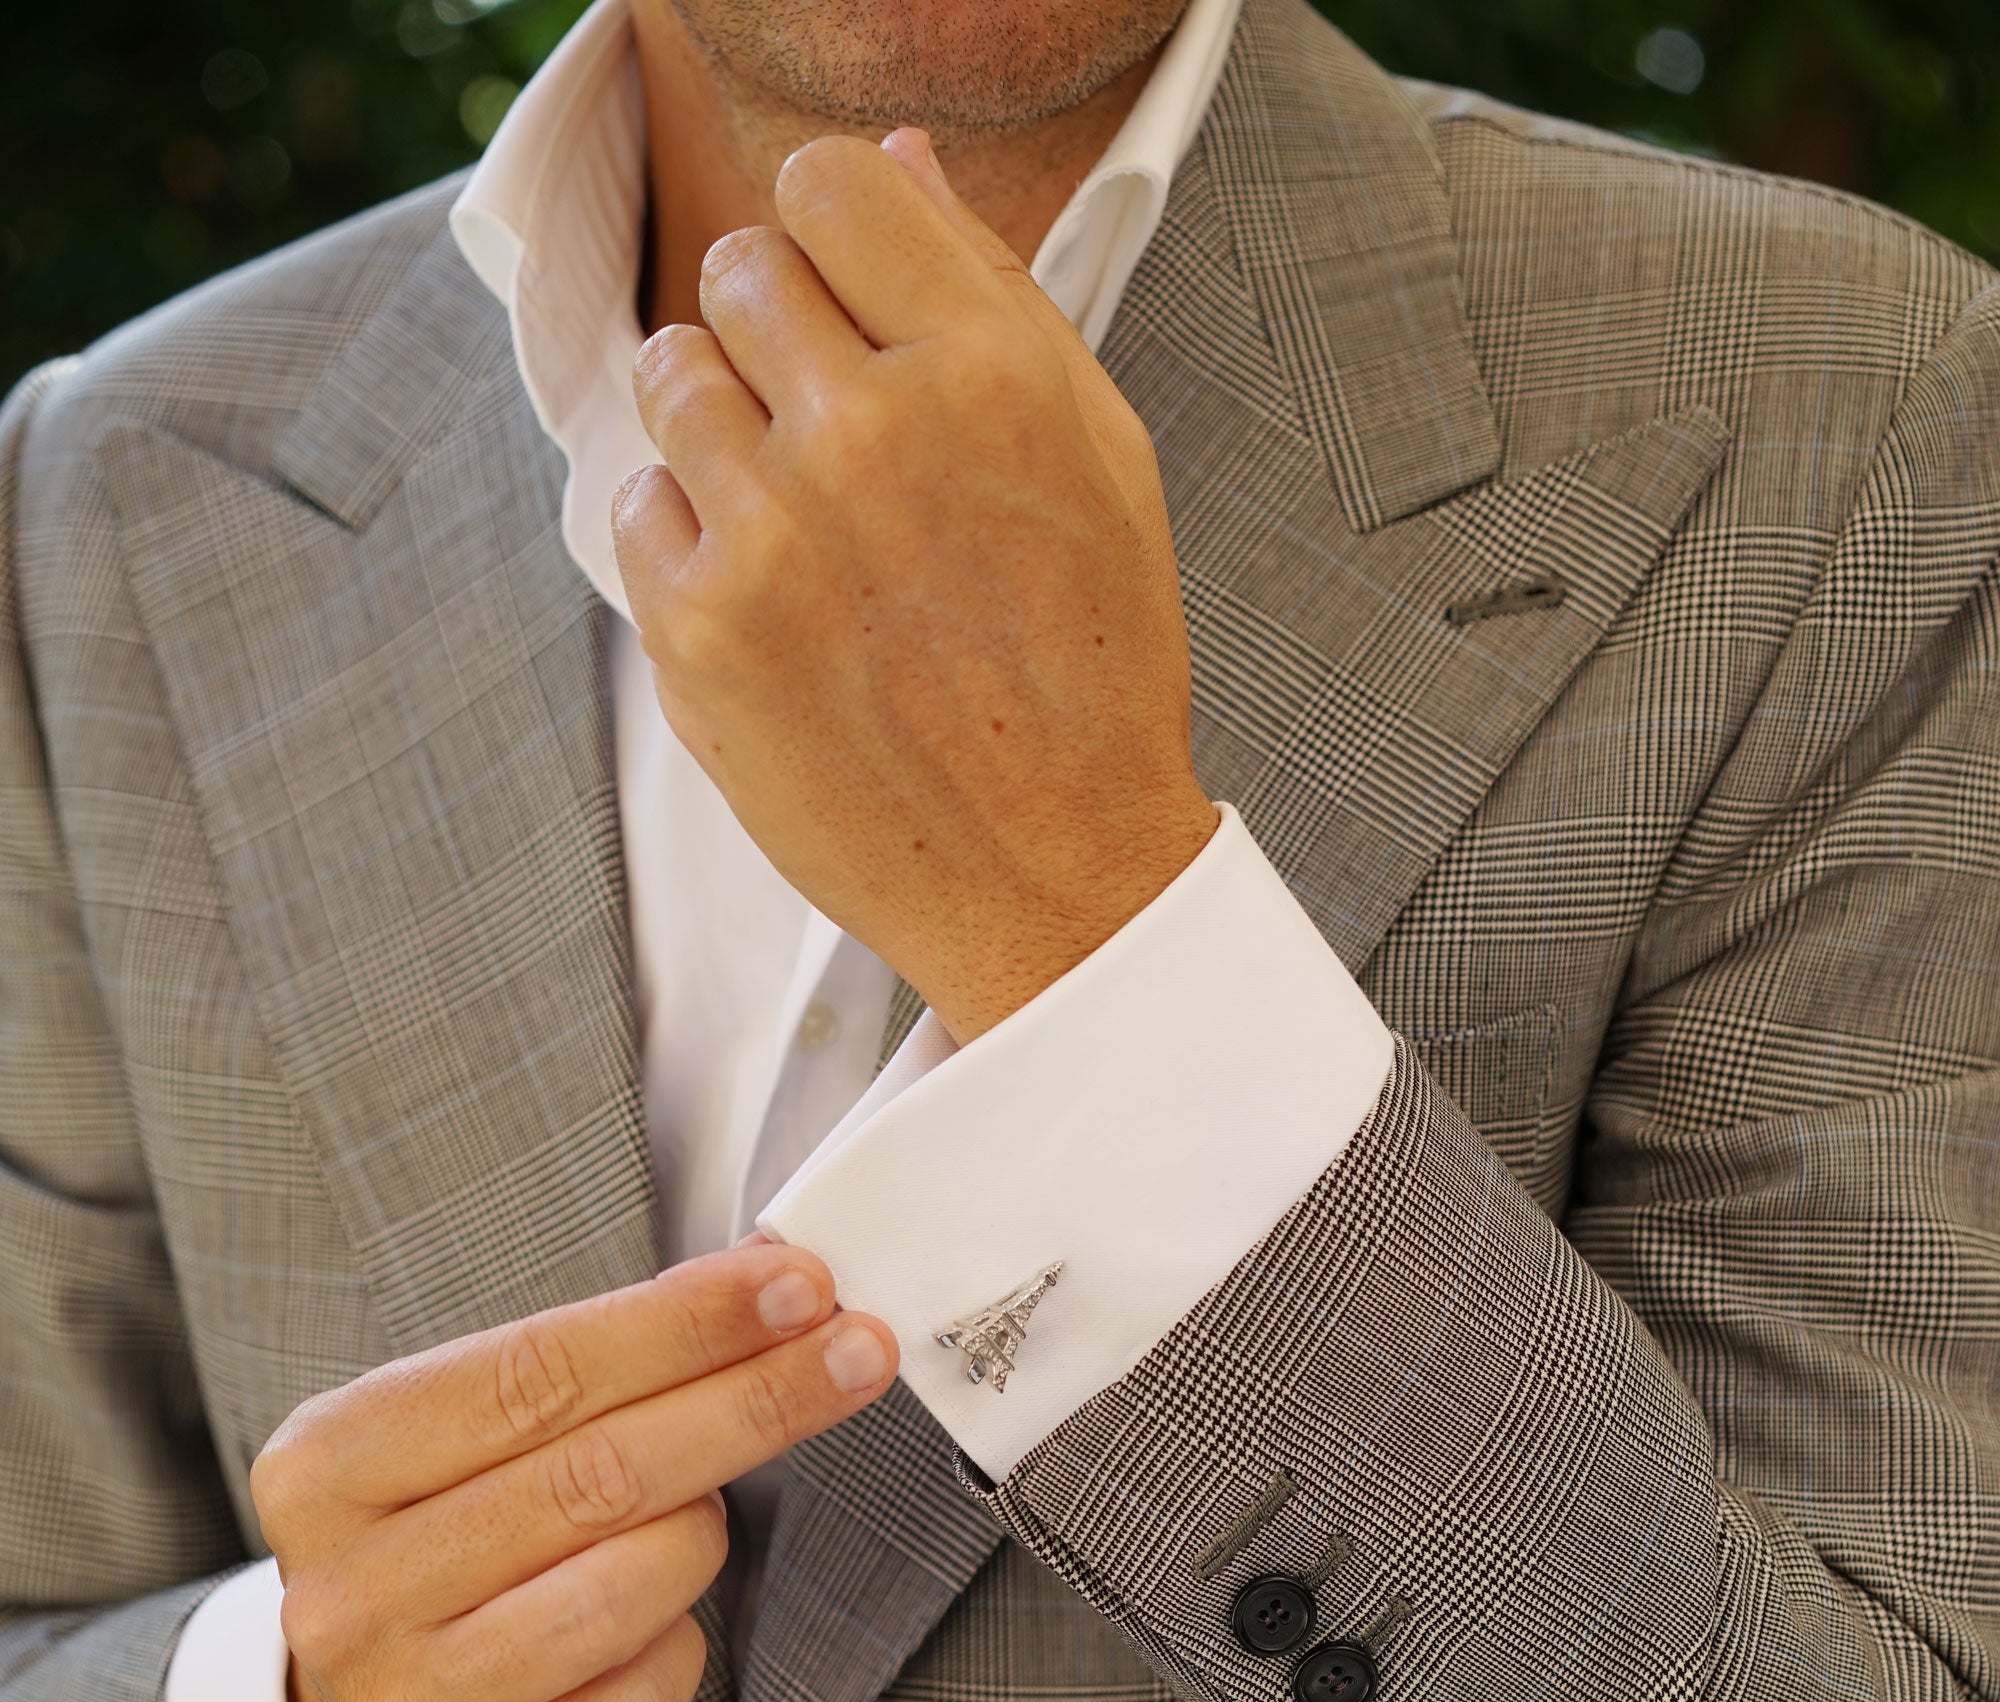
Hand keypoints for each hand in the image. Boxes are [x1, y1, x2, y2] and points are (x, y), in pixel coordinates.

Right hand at [250, 1243, 896, 1701]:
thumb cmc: (458, 1539)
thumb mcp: (477, 1436)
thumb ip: (601, 1363)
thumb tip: (773, 1284)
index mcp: (329, 1466)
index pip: (534, 1373)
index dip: (681, 1327)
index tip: (797, 1287)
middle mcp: (344, 1589)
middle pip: (593, 1479)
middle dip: (749, 1404)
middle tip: (857, 1354)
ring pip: (619, 1600)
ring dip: (699, 1543)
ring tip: (705, 1519)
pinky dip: (676, 1655)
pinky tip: (661, 1630)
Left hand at [612, 129, 1217, 1044]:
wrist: (1056, 877)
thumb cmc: (1090, 668)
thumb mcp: (1097, 457)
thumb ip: (992, 295)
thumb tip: (896, 164)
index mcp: (990, 371)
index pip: (830, 185)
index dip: (832, 238)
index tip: (848, 303)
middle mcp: (875, 434)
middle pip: (741, 268)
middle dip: (779, 334)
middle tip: (834, 436)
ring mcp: (776, 534)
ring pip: (672, 372)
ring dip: (720, 424)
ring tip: (798, 516)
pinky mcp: (702, 632)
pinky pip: (639, 503)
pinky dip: (689, 539)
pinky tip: (775, 601)